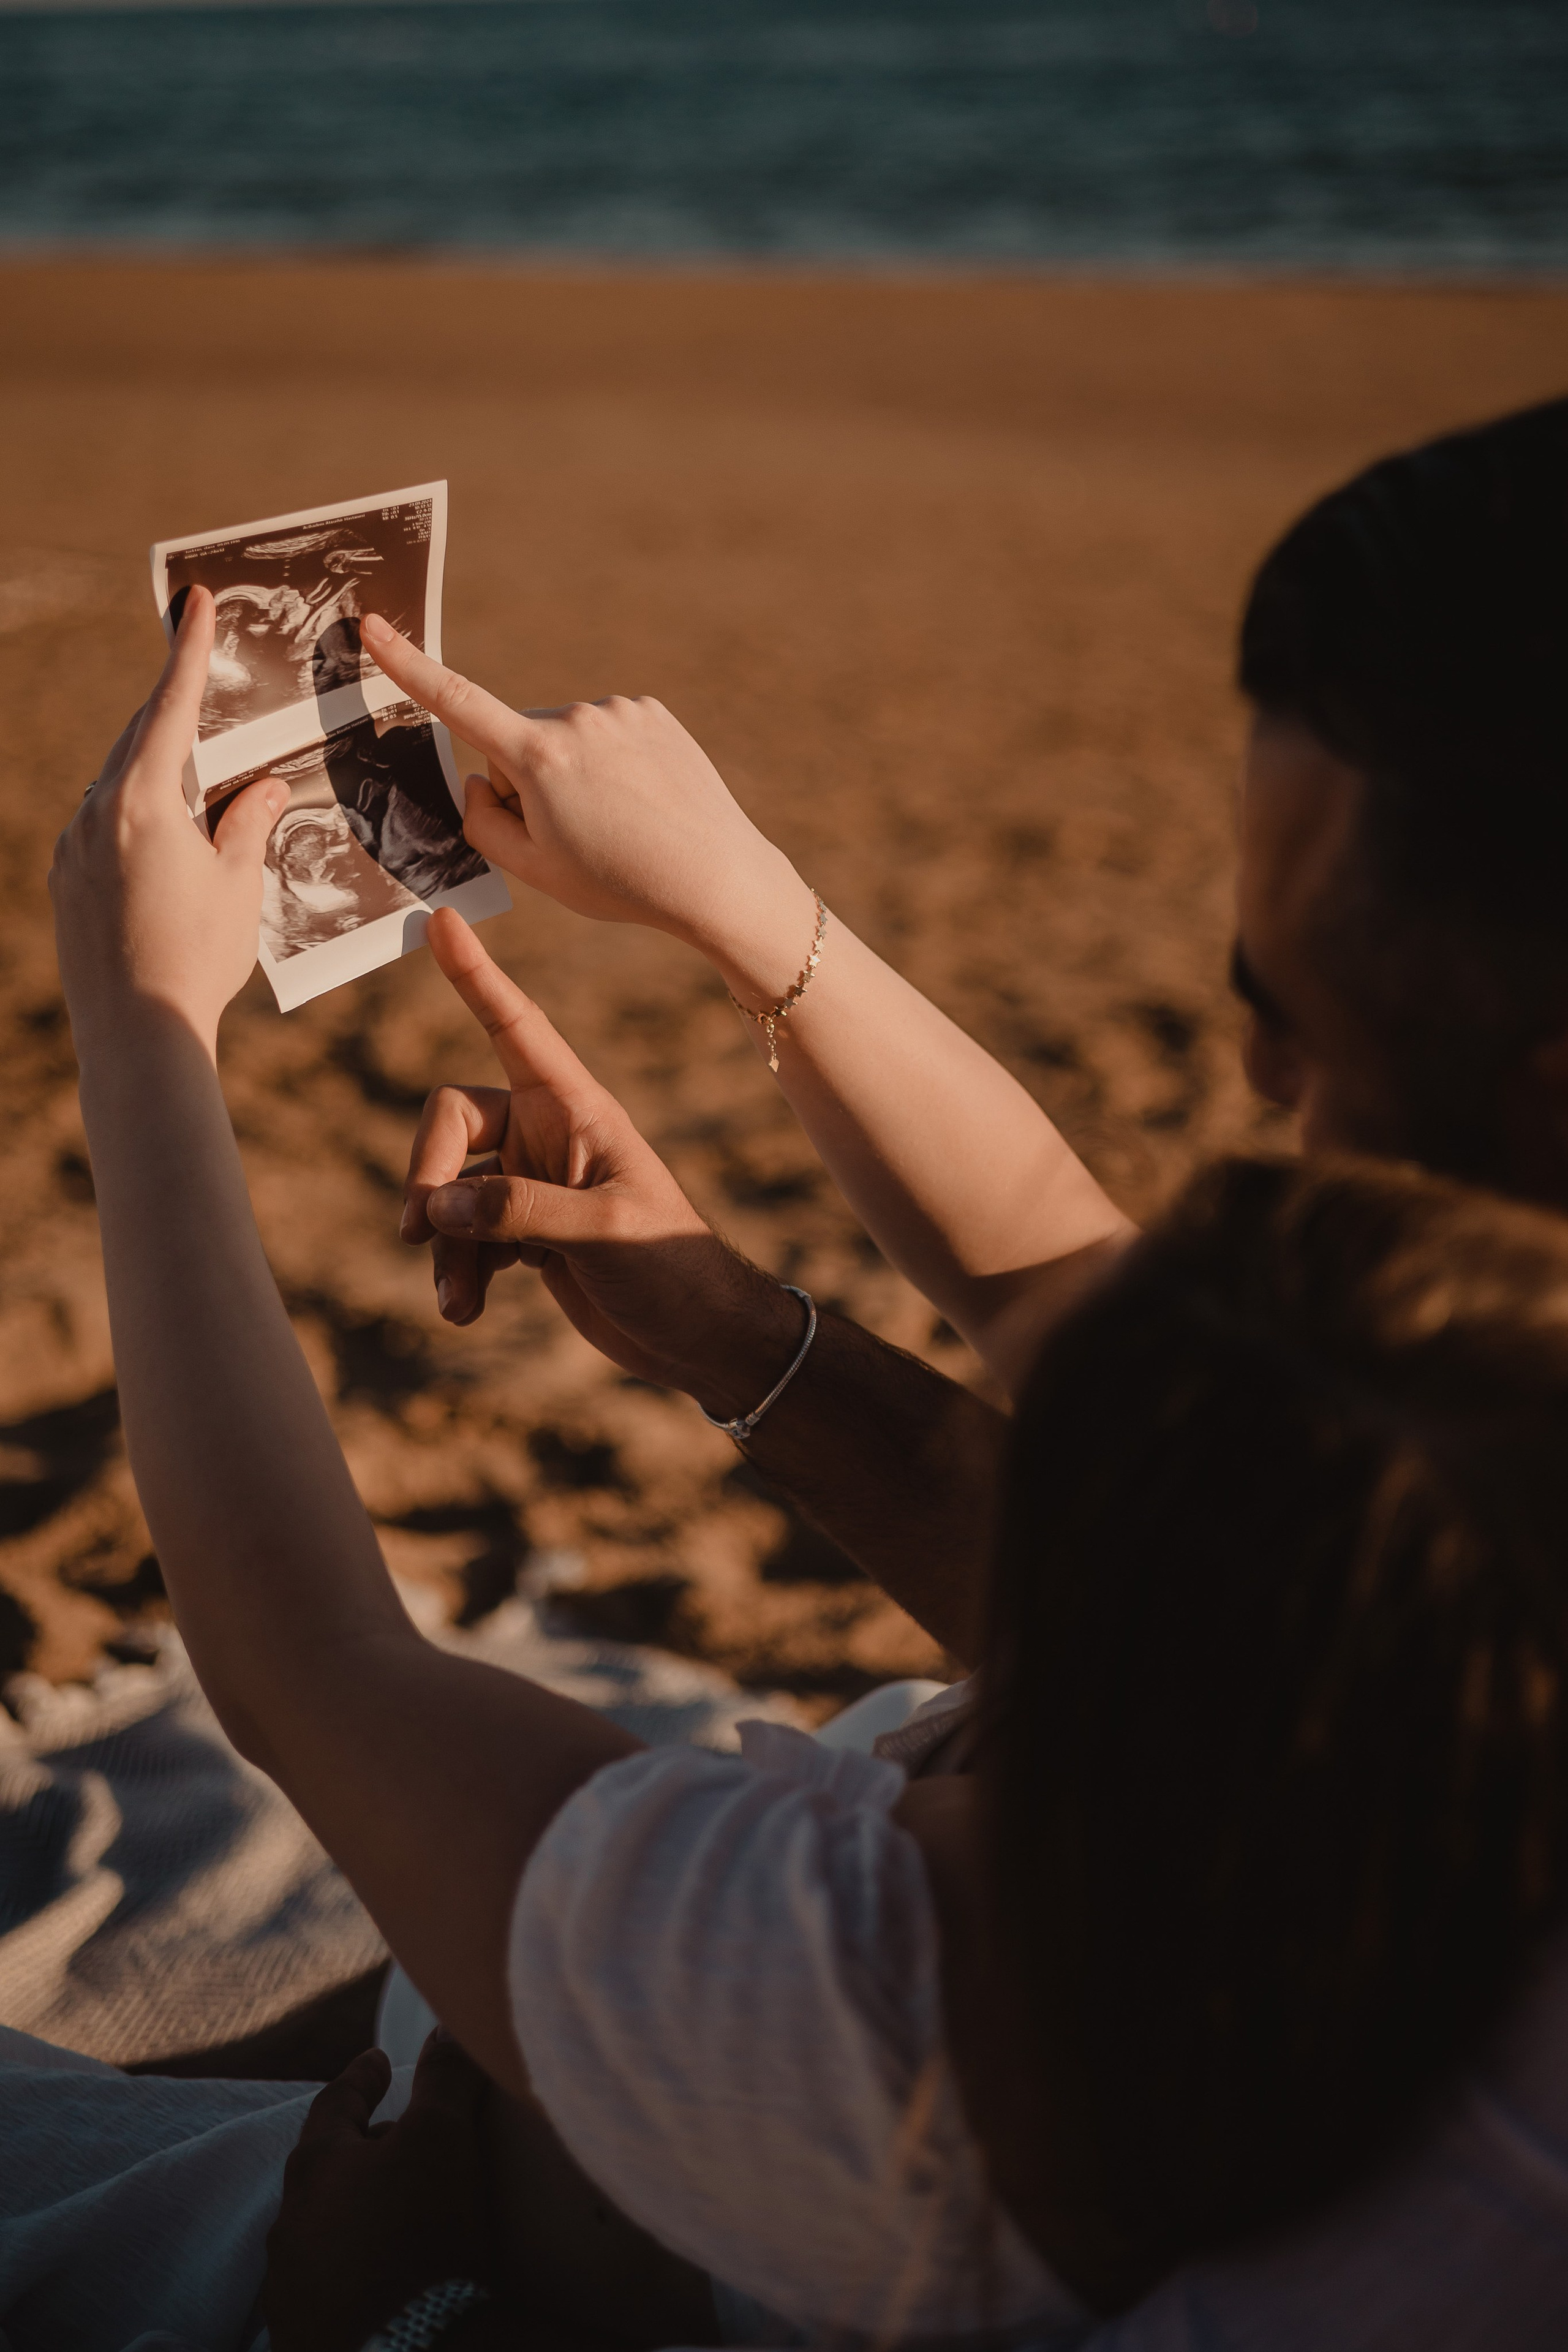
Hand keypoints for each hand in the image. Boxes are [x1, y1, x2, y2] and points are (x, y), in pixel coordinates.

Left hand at [50, 585, 285, 1058]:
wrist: (135, 1033)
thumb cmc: (197, 957)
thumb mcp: (238, 885)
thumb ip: (248, 825)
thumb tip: (264, 788)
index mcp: (142, 801)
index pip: (171, 708)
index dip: (188, 652)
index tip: (193, 599)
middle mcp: (95, 812)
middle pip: (137, 743)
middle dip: (173, 718)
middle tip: (204, 689)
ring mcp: (72, 847)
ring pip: (116, 788)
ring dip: (156, 778)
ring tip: (199, 793)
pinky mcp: (64, 882)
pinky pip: (101, 830)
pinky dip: (135, 822)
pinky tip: (165, 851)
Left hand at [265, 2032, 492, 2351]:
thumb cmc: (418, 2236)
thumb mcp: (442, 2138)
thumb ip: (443, 2078)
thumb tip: (445, 2027)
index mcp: (314, 2169)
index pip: (335, 2104)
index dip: (361, 2077)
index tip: (376, 2061)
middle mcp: (290, 2226)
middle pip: (325, 2171)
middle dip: (360, 2149)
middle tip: (396, 2135)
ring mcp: (292, 2289)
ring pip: (323, 2232)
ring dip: (354, 2215)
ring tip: (393, 2213)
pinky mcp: (305, 2339)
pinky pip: (329, 2288)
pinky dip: (356, 2270)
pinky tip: (383, 2278)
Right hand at [358, 612, 813, 990]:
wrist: (716, 877)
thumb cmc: (618, 882)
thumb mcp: (532, 869)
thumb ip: (481, 819)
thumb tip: (476, 775)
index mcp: (537, 758)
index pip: (456, 703)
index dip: (407, 666)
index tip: (371, 626)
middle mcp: (575, 720)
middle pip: (517, 742)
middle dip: (526, 780)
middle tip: (573, 834)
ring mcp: (618, 711)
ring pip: (564, 738)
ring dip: (572, 772)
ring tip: (616, 821)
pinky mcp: (652, 711)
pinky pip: (606, 733)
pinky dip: (612, 762)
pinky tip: (640, 799)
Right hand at [403, 909, 808, 1416]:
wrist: (699, 1338)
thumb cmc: (675, 1270)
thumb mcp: (606, 1233)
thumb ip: (521, 1213)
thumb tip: (441, 1208)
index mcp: (575, 1108)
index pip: (515, 1028)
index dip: (477, 978)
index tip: (440, 919)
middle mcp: (545, 1134)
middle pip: (450, 1120)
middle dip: (428, 1175)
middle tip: (424, 1232)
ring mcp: (529, 1183)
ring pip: (448, 1190)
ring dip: (442, 1245)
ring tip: (457, 1301)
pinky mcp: (520, 1232)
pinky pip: (459, 1236)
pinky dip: (455, 1270)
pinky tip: (467, 1309)